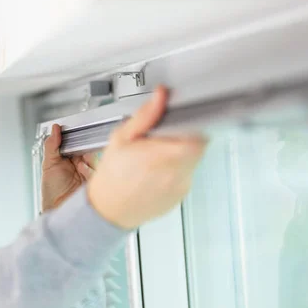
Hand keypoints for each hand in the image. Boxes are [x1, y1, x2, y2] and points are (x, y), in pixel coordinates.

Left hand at [41, 124, 97, 211]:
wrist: (60, 211)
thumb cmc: (52, 193)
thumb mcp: (49, 166)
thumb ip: (51, 145)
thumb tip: (55, 128)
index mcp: (69, 158)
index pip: (77, 141)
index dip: (78, 136)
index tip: (78, 133)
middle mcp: (82, 163)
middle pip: (90, 147)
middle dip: (85, 148)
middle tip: (79, 154)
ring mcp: (92, 171)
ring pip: (97, 156)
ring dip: (88, 160)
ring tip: (80, 168)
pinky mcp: (99, 179)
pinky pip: (102, 168)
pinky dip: (93, 169)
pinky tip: (84, 175)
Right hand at [87, 86, 206, 229]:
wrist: (108, 210)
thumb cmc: (112, 175)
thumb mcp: (122, 138)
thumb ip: (145, 116)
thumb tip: (160, 96)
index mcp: (163, 156)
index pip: (199, 135)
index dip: (193, 125)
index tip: (181, 123)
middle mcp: (177, 173)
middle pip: (198, 147)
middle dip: (184, 139)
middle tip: (163, 140)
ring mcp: (181, 187)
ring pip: (192, 162)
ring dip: (180, 155)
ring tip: (155, 158)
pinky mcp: (180, 197)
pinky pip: (185, 176)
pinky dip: (175, 171)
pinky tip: (155, 173)